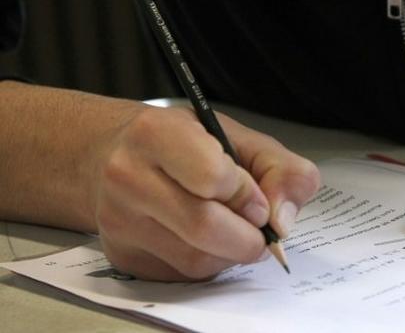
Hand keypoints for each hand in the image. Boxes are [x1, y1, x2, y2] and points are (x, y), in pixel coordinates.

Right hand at [94, 106, 318, 280]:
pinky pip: (182, 275)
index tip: (258, 198)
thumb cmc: (186, 143)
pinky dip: (208, 262)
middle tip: (258, 226)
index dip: (248, 194)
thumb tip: (284, 222)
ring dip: (231, 252)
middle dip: (248, 235)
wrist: (115, 155)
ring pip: (195, 259)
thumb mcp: (240, 137)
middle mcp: (127, 176)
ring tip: (231, 227)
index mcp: (155, 134)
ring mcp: (118, 221)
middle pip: (204, 227)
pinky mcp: (122, 257)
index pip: (212, 177)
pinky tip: (204, 239)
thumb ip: (281, 170)